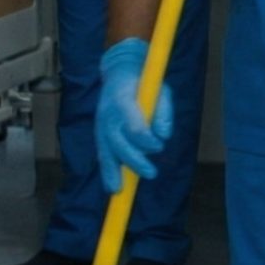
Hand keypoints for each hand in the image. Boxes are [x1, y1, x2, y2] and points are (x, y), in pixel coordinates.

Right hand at [95, 38, 174, 192]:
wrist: (119, 72)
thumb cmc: (145, 82)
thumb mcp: (161, 88)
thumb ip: (164, 111)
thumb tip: (164, 136)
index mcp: (123, 100)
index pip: (133, 124)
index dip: (145, 139)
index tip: (159, 147)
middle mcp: (108, 114)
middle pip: (118, 142)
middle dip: (133, 159)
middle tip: (151, 173)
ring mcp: (101, 123)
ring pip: (106, 150)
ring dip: (113, 171)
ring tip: (119, 191)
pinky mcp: (99, 131)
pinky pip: (102, 153)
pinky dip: (107, 169)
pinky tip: (111, 186)